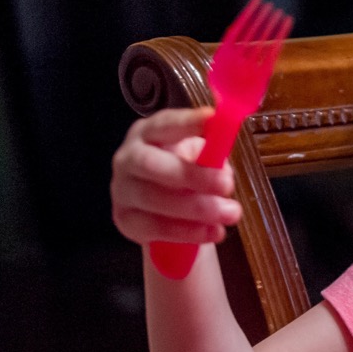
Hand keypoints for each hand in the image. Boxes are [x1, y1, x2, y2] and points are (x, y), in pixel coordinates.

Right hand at [110, 108, 240, 246]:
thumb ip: (212, 155)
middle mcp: (129, 157)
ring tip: (230, 213)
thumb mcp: (201, 156)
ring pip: (152, 198)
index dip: (187, 122)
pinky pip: (154, 227)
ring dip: (196, 208)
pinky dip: (187, 231)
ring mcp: (122, 189)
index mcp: (149, 133)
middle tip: (227, 186)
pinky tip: (214, 231)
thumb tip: (224, 169)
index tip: (213, 120)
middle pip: (150, 164)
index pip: (164, 123)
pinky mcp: (125, 219)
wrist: (165, 207)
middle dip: (191, 175)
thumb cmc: (185, 170)